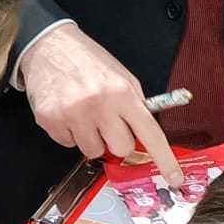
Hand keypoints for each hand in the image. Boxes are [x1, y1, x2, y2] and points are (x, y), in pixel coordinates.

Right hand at [17, 25, 182, 184]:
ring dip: (91, 138)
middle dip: (116, 141)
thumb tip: (146, 135)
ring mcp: (73, 114)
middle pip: (120, 148)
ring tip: (83, 114)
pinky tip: (68, 113)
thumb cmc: (87, 60)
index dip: (164, 159)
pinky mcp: (50, 121)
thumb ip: (135, 105)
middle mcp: (98, 104)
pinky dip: (69, 133)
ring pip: (93, 151)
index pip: (149, 133)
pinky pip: (68, 145)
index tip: (174, 177)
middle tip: (107, 123)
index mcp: (121, 92)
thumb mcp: (121, 76)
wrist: (49, 46)